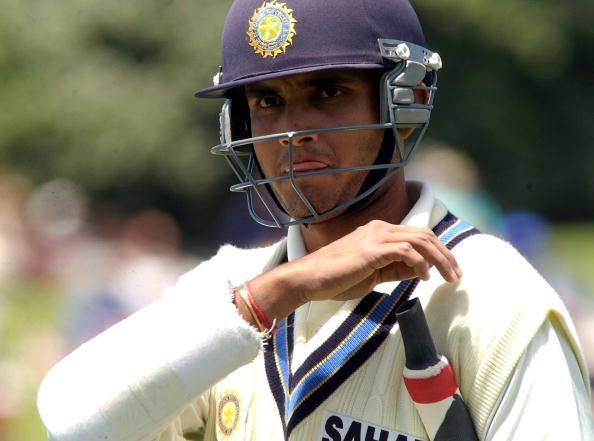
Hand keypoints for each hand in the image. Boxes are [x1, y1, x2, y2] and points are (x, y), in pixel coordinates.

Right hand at [246, 220, 461, 321]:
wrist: (309, 278)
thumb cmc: (335, 278)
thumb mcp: (372, 274)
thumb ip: (394, 269)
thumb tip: (420, 272)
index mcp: (378, 231)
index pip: (417, 235)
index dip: (438, 251)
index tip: (450, 269)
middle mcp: (379, 228)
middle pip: (424, 234)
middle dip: (446, 254)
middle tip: (457, 274)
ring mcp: (375, 236)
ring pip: (420, 240)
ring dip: (439, 259)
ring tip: (448, 277)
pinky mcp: (372, 249)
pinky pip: (406, 251)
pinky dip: (420, 264)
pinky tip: (423, 277)